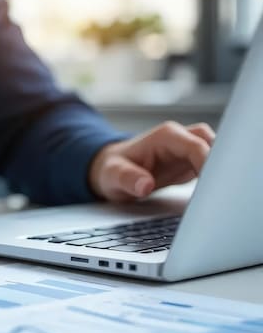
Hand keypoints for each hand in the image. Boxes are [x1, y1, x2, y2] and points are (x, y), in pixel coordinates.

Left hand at [89, 121, 214, 201]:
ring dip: (219, 172)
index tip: (213, 184)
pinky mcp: (190, 163)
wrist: (112, 172)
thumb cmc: (112, 171)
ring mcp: (187, 150)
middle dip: (219, 165)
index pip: (197, 146)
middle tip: (218, 192)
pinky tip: (210, 195)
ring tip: (216, 195)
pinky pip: (210, 167)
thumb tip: (146, 185)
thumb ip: (128, 179)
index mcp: (166, 137)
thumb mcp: (113, 176)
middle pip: (214, 144)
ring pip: (216, 154)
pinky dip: (213, 179)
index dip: (208, 163)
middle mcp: (180, 139)